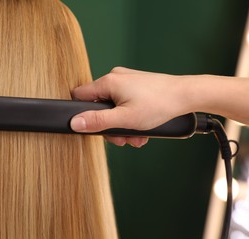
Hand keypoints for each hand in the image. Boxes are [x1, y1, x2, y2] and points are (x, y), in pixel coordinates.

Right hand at [71, 67, 187, 146]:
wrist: (187, 95)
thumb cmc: (160, 104)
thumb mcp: (125, 119)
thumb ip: (98, 122)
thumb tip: (75, 122)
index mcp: (108, 82)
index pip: (80, 96)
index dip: (83, 113)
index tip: (95, 126)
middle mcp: (115, 77)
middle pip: (98, 105)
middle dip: (109, 125)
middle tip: (122, 138)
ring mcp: (127, 80)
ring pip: (113, 107)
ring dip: (122, 125)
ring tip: (136, 136)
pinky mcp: (136, 85)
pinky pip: (124, 102)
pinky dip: (130, 117)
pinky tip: (141, 128)